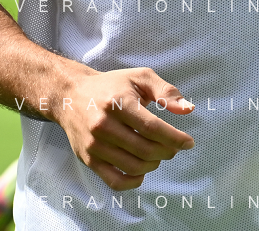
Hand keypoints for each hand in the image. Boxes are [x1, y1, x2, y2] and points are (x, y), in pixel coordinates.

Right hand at [51, 66, 194, 189]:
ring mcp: (94, 145)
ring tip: (159, 154)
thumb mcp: (140, 77)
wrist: (70, 95)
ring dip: (154, 164)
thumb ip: (166, 92)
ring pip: (133, 166)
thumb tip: (188, 109)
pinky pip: (114, 181)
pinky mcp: (88, 159)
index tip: (188, 142)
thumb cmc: (112, 85)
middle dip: (167, 151)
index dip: (174, 138)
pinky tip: (143, 172)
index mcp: (118, 102)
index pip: (152, 127)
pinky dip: (134, 181)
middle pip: (145, 149)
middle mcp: (103, 125)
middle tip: (174, 147)